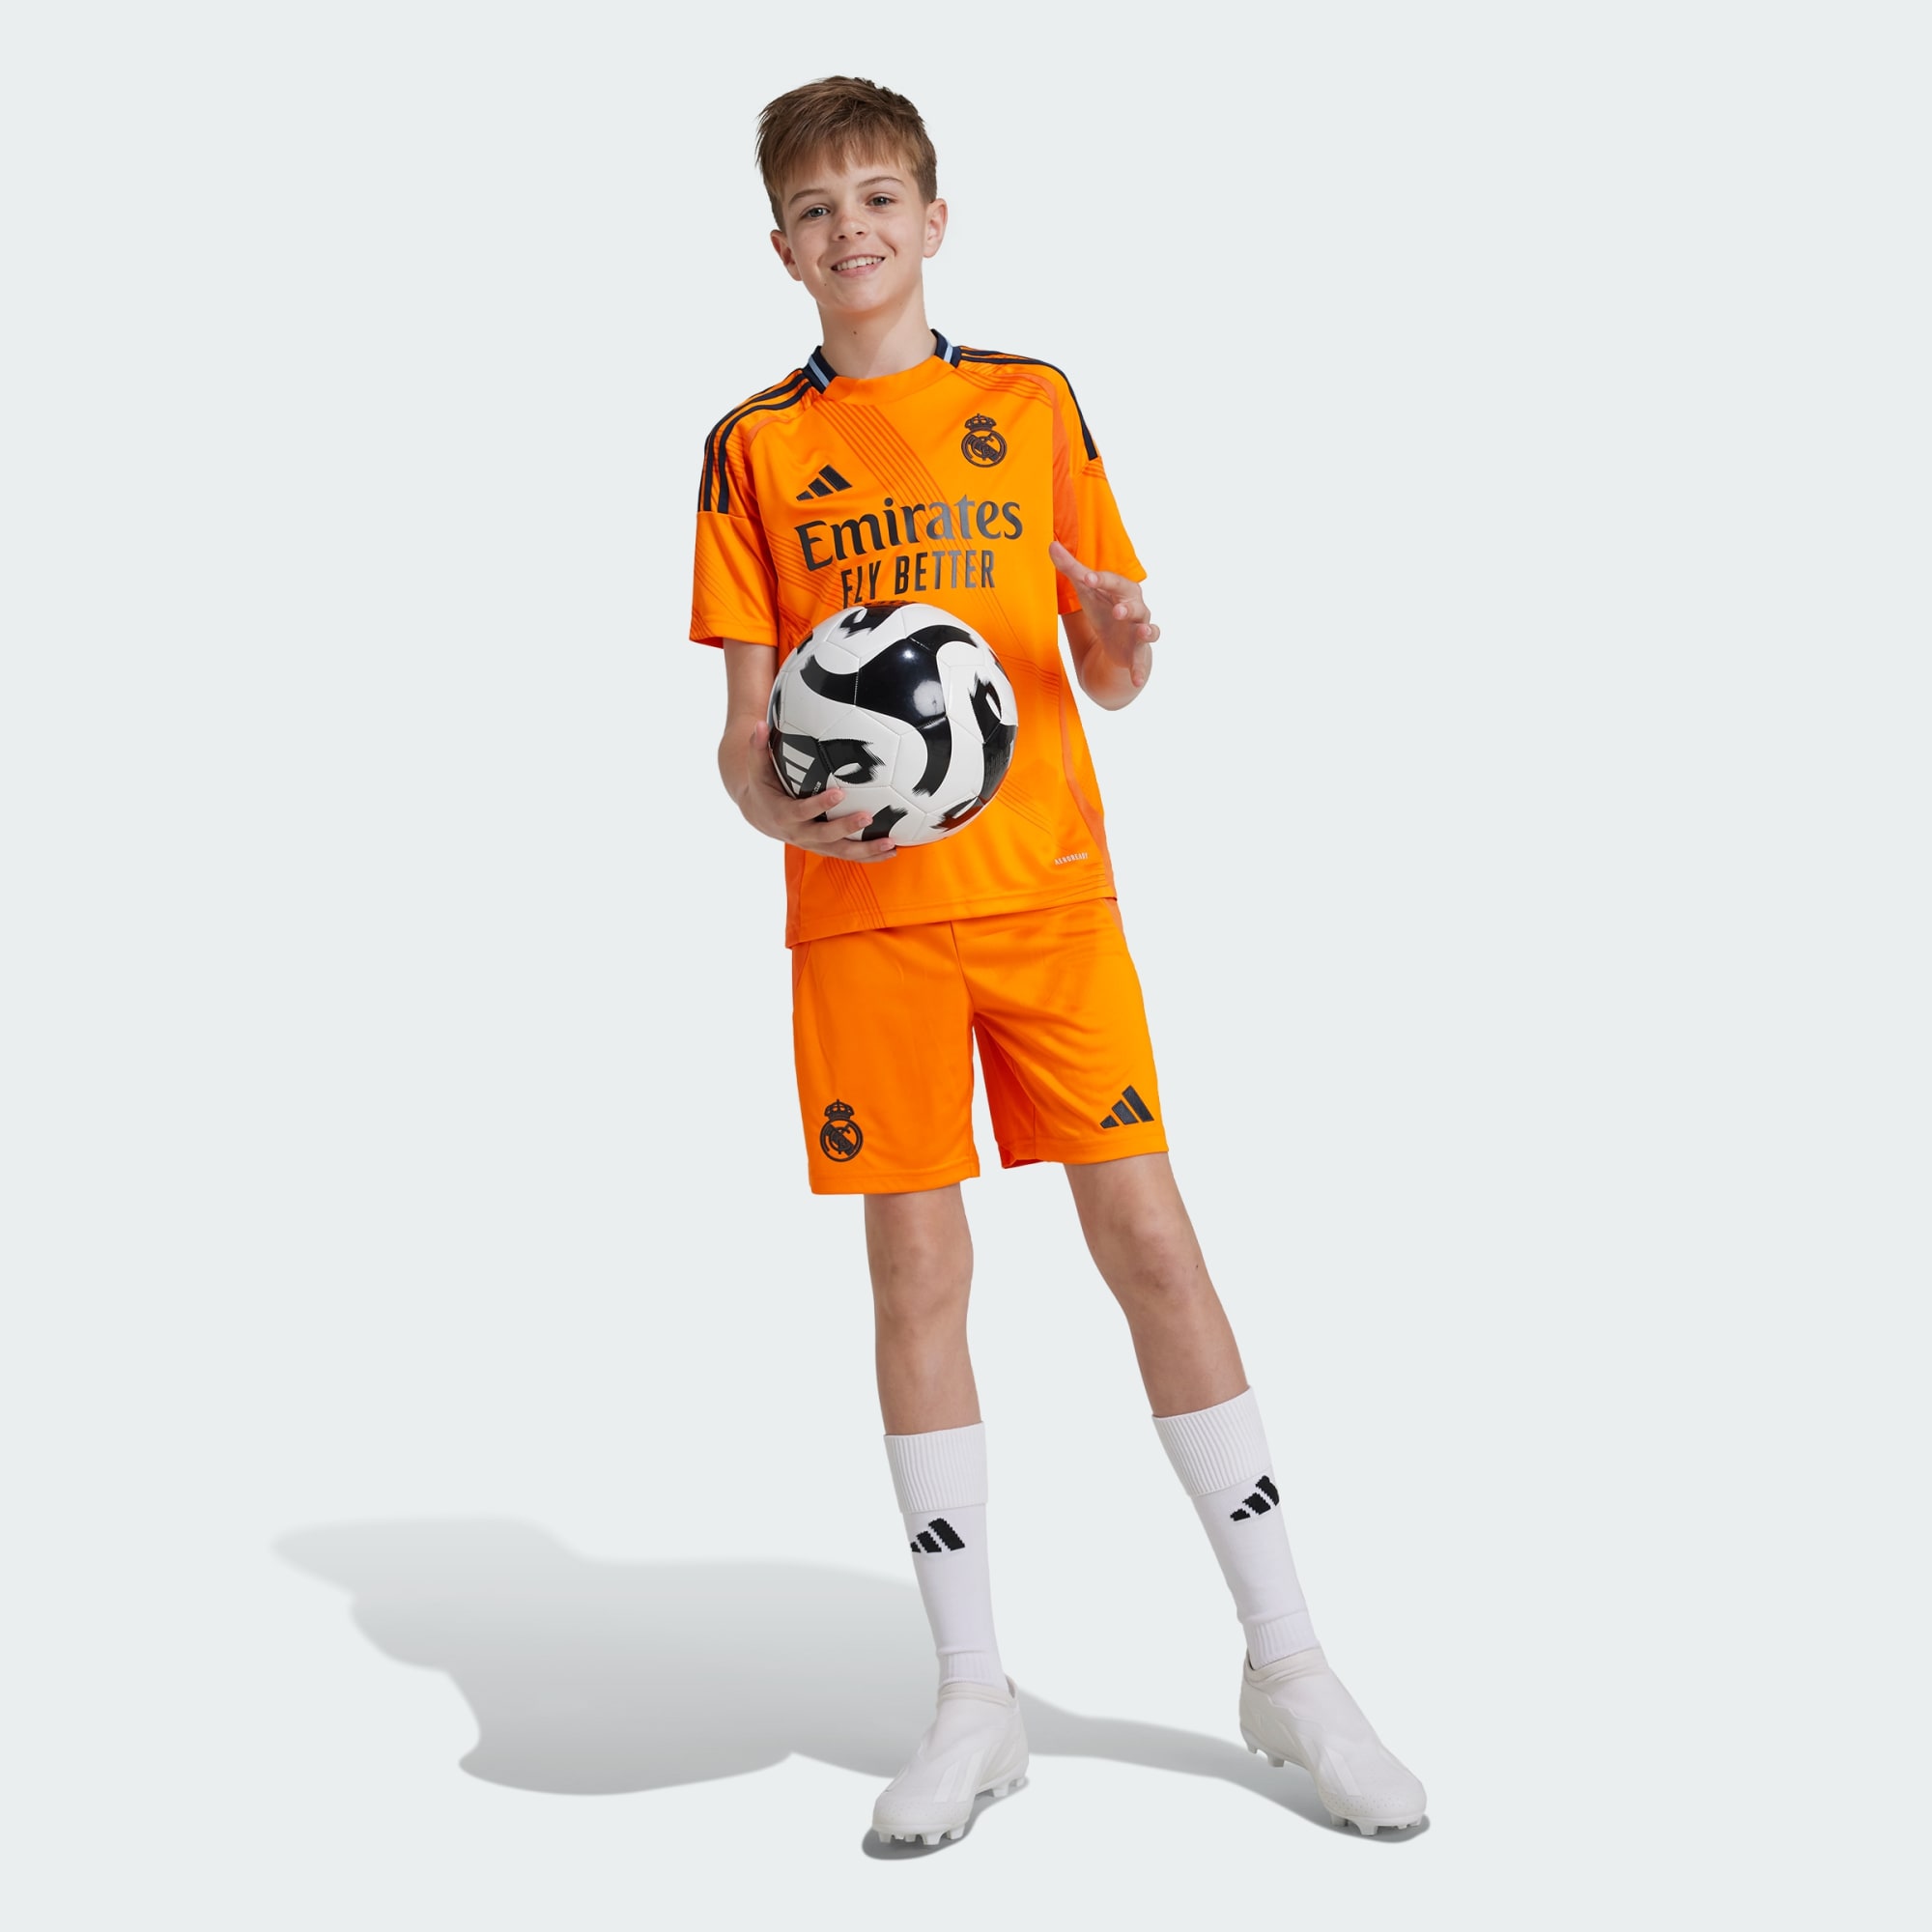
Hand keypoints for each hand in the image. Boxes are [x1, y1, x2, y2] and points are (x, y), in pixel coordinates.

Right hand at [735, 719, 898, 860]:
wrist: (760, 815)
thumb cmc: (763, 786)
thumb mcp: (756, 768)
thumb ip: (757, 748)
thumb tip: (758, 724)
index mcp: (784, 815)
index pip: (802, 811)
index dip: (820, 805)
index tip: (839, 793)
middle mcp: (800, 834)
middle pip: (825, 837)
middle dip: (847, 828)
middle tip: (869, 816)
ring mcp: (814, 844)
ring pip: (841, 852)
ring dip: (866, 851)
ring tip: (890, 845)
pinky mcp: (825, 848)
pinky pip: (848, 855)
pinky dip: (870, 856)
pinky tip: (893, 851)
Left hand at [1049, 540, 1157, 688]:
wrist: (1118, 640)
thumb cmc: (1104, 607)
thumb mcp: (1086, 591)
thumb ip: (1070, 569)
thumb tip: (1051, 544)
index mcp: (1122, 590)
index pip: (1112, 582)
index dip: (1101, 580)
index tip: (1087, 579)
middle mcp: (1135, 609)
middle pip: (1135, 604)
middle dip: (1127, 606)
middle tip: (1117, 610)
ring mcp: (1139, 631)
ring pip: (1148, 629)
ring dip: (1146, 630)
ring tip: (1143, 632)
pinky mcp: (1139, 654)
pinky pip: (1142, 662)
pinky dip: (1140, 671)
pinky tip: (1137, 681)